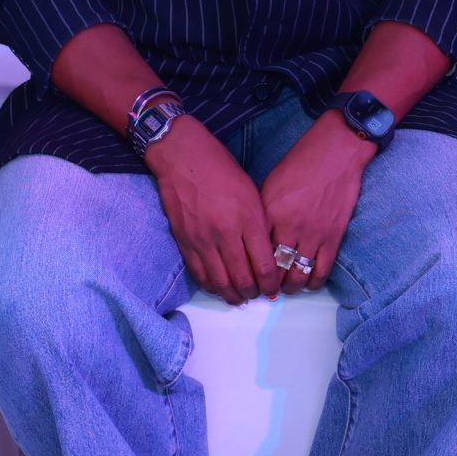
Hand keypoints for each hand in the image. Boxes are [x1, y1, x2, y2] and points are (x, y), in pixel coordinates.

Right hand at [145, 117, 281, 304]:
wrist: (183, 158)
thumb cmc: (221, 170)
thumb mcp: (251, 193)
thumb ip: (260, 225)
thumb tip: (268, 255)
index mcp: (248, 219)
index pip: (264, 266)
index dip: (271, 285)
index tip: (273, 289)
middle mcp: (226, 234)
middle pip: (243, 280)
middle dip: (254, 293)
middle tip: (258, 294)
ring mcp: (203, 240)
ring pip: (221, 283)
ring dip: (233, 296)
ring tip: (240, 297)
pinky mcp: (185, 242)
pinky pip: (200, 275)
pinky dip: (211, 287)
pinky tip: (219, 287)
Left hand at [258, 112, 375, 292]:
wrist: (336, 152)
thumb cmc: (301, 163)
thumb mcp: (271, 185)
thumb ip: (263, 214)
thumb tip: (257, 240)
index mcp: (269, 212)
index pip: (255, 252)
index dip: (251, 270)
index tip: (249, 278)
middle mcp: (288, 226)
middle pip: (275, 269)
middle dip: (269, 285)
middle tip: (267, 289)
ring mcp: (313, 233)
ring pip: (297, 275)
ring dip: (291, 287)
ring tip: (288, 289)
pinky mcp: (334, 236)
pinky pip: (321, 269)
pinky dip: (314, 282)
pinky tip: (309, 284)